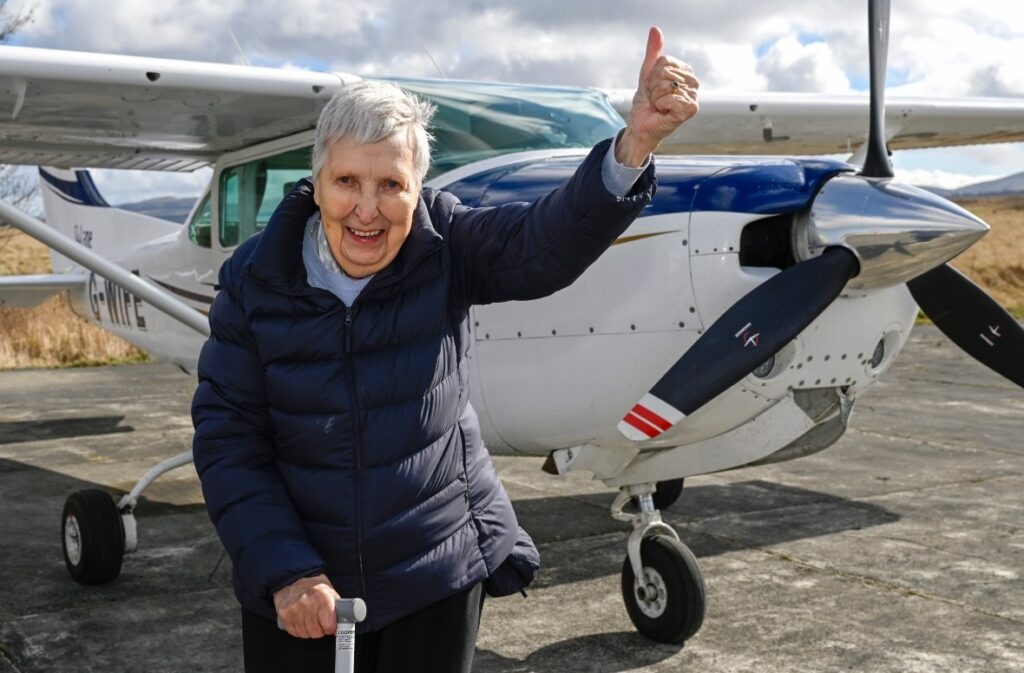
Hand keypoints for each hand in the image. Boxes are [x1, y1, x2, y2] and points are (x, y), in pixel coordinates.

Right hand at [272, 573, 340, 638]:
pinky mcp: (284, 614)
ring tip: (309, 619)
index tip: (331, 626)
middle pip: (316, 632)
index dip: (331, 628)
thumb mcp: (329, 592)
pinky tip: (300, 620)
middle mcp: (308, 604)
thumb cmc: (313, 587)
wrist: (293, 579)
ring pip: (305, 634)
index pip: (329, 625)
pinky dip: (298, 629)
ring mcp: (294, 609)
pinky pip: (294, 632)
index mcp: (323, 597)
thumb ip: (336, 607)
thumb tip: (342, 623)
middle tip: (319, 622)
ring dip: (309, 630)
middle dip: (320, 629)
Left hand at [617, 26, 699, 166]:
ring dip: (657, 97)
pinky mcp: (691, 109)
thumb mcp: (647, 74)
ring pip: (667, 85)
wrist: (641, 125)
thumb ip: (653, 52)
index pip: (665, 61)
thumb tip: (655, 29)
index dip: (653, 75)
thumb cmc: (646, 101)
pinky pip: (671, 99)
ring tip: (660, 105)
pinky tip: (664, 111)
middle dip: (654, 87)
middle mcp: (693, 82)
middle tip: (657, 98)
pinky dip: (662, 105)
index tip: (654, 87)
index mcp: (685, 71)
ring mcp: (694, 96)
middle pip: (665, 72)